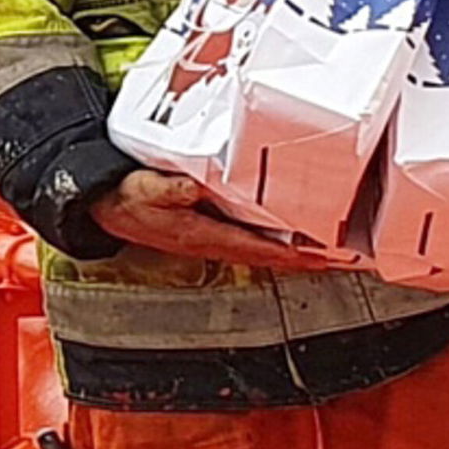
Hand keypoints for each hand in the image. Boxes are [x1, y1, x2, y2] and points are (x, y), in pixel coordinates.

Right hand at [91, 170, 329, 270]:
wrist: (102, 203)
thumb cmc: (124, 195)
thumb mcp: (143, 187)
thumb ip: (170, 188)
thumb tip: (198, 188)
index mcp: (200, 233)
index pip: (259, 248)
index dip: (293, 254)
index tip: (325, 256)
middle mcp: (211, 242)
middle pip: (270, 256)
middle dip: (309, 260)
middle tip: (346, 261)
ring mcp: (211, 239)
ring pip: (264, 250)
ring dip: (297, 254)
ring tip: (330, 253)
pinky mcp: (208, 230)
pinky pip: (252, 240)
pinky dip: (276, 243)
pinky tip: (290, 238)